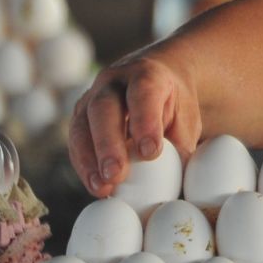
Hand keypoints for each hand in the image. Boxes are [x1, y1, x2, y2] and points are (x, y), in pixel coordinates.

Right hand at [68, 53, 201, 195]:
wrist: (155, 81)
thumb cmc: (173, 104)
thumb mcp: (186, 119)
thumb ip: (182, 146)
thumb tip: (178, 183)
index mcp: (147, 75)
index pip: (143, 94)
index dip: (144, 122)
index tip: (150, 153)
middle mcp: (115, 81)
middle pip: (104, 108)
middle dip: (108, 144)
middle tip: (116, 175)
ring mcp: (91, 96)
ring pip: (82, 124)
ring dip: (89, 159)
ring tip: (101, 188)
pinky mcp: (80, 115)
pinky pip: (76, 139)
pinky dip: (83, 164)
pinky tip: (94, 185)